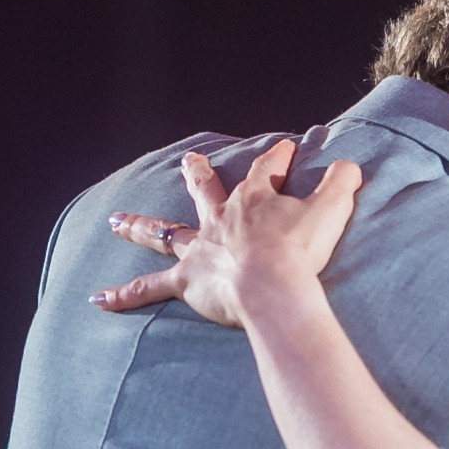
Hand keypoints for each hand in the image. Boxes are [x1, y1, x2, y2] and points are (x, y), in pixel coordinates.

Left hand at [94, 139, 361, 326]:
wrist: (273, 286)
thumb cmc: (300, 251)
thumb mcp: (331, 210)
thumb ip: (341, 185)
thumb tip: (350, 165)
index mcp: (254, 201)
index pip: (266, 170)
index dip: (277, 158)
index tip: (285, 148)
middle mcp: (220, 219)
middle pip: (204, 191)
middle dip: (197, 175)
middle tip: (188, 162)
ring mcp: (200, 250)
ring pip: (163, 233)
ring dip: (140, 226)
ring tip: (117, 222)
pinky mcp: (187, 282)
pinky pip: (149, 289)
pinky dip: (124, 295)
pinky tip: (98, 300)